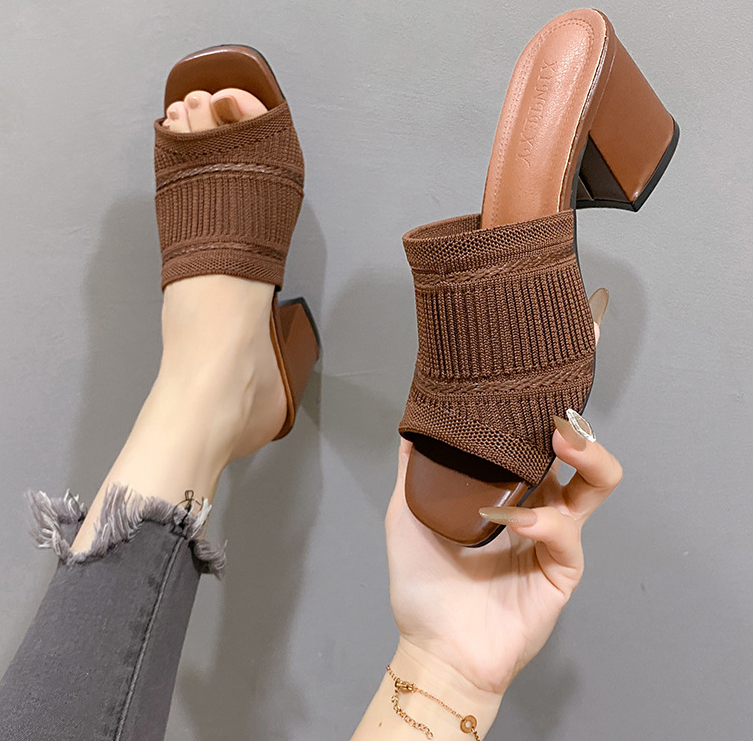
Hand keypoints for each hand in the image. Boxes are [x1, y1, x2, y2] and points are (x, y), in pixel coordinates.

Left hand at [385, 329, 621, 698]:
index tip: (550, 361)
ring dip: (585, 454)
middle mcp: (539, 502)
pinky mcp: (562, 569)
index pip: (537, 437)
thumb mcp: (409, 511)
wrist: (434, 645)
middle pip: (579, 450)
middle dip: (579, 418)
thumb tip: (412, 421)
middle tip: (560, 394)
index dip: (550, 404)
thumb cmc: (424, 582)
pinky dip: (540, 519)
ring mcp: (555, 535)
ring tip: (561, 439)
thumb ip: (416, 467)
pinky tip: (513, 519)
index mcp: (509, 487)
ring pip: (597, 483)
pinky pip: (565, 532)